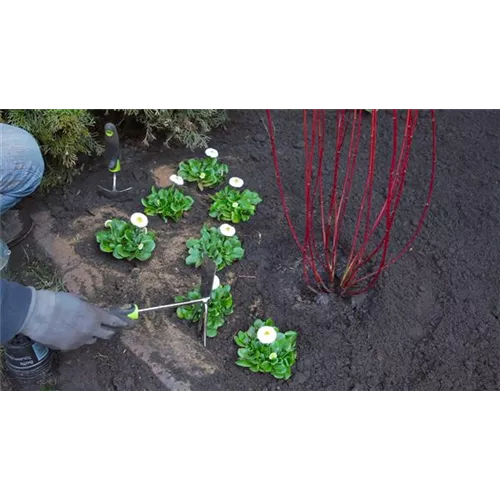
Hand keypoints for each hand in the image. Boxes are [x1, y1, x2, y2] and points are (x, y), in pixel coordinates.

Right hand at [20, 289, 134, 350]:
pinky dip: (76, 339)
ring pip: (92, 340)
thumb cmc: (56, 301)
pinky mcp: (69, 347)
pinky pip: (78, 343)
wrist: (37, 314)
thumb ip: (87, 306)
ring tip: (83, 328)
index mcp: (95, 315)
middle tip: (107, 328)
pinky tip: (68, 332)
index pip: (114, 320)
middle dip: (109, 331)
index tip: (127, 323)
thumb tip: (89, 307)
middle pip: (107, 334)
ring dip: (91, 335)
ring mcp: (80, 340)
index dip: (122, 322)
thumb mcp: (76, 298)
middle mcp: (91, 329)